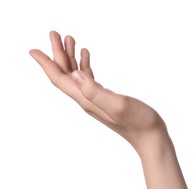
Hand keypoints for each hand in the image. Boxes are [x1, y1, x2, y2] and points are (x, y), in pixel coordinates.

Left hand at [29, 31, 166, 154]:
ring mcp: (96, 99)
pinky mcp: (104, 98)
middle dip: (57, 54)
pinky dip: (84, 66)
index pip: (60, 80)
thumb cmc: (138, 122)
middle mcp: (87, 99)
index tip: (34, 50)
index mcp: (87, 100)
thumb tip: (75, 74)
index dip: (46, 64)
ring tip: (68, 40)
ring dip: (70, 58)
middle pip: (66, 75)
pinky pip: (89, 79)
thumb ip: (95, 91)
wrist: (149, 135)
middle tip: (54, 34)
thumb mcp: (118, 105)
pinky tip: (85, 56)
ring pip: (76, 75)